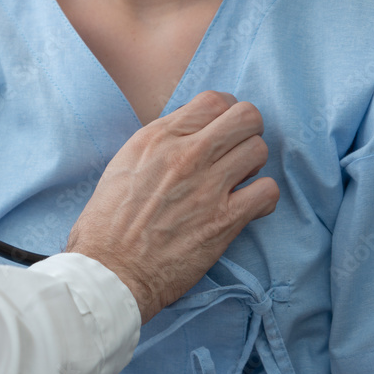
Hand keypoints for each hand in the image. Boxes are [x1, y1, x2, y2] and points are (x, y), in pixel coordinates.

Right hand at [66, 91, 278, 323]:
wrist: (109, 273)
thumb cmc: (105, 227)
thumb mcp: (122, 168)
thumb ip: (157, 147)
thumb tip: (185, 137)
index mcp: (155, 139)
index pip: (212, 100)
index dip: (223, 113)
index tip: (218, 131)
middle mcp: (185, 156)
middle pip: (246, 117)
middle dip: (245, 132)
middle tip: (233, 152)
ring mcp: (207, 187)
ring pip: (259, 149)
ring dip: (253, 165)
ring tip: (237, 182)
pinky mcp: (224, 220)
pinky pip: (267, 191)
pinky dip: (262, 199)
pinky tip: (245, 208)